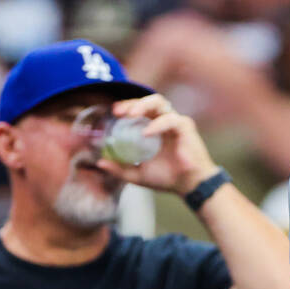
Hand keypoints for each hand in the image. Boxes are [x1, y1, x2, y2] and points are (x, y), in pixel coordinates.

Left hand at [93, 94, 217, 195]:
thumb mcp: (138, 174)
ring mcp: (175, 122)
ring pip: (159, 103)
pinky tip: (146, 133)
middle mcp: (164, 121)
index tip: (113, 113)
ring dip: (143, 105)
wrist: (189, 186)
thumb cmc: (167, 178)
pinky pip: (170, 120)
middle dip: (132, 103)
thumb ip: (120, 169)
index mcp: (154, 128)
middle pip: (148, 101)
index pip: (139, 110)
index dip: (126, 107)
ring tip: (131, 115)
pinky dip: (157, 124)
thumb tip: (100, 163)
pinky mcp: (185, 127)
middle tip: (119, 111)